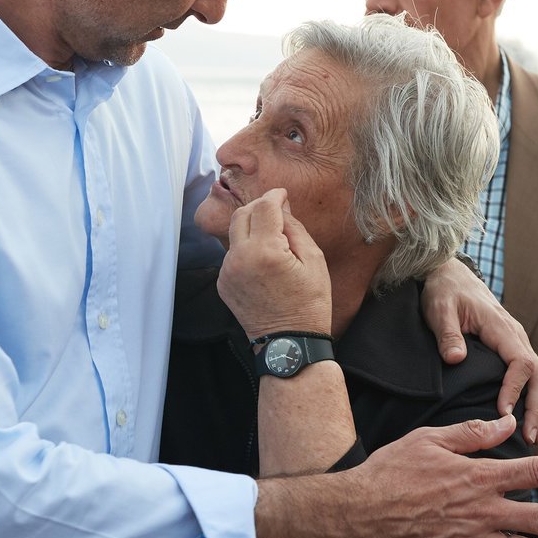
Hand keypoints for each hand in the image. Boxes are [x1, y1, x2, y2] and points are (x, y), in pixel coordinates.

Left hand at [217, 188, 331, 338]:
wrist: (289, 343)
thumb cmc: (309, 303)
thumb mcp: (314, 260)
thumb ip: (295, 228)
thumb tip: (281, 207)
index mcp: (265, 251)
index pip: (264, 207)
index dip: (275, 195)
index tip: (283, 194)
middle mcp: (239, 258)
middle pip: (241, 214)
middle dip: (259, 207)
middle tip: (276, 210)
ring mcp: (227, 272)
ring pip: (235, 234)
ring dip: (252, 229)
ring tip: (274, 242)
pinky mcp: (223, 283)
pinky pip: (232, 255)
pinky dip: (246, 249)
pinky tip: (264, 262)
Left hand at [420, 259, 537, 443]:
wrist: (450, 275)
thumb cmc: (444, 292)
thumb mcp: (440, 309)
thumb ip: (448, 334)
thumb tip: (455, 359)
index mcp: (501, 328)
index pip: (520, 363)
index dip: (515, 389)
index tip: (503, 414)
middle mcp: (516, 337)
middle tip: (531, 440)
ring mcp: (516, 344)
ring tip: (533, 439)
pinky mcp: (511, 350)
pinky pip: (529, 377)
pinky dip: (532, 400)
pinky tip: (525, 422)